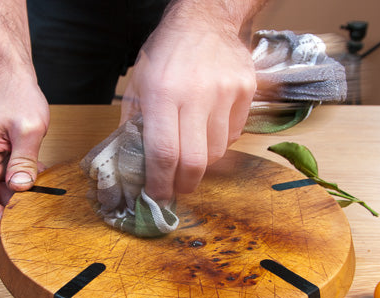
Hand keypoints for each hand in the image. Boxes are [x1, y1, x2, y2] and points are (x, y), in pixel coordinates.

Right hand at [0, 71, 49, 226]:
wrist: (14, 76)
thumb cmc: (15, 94)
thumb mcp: (27, 128)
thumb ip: (24, 159)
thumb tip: (21, 186)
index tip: (17, 223)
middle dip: (14, 206)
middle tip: (38, 208)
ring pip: (5, 190)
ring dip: (23, 193)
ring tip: (43, 192)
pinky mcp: (4, 157)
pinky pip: (12, 177)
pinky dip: (27, 180)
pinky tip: (42, 177)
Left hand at [120, 17, 255, 202]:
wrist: (205, 19)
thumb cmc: (166, 52)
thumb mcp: (138, 84)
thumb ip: (133, 124)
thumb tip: (133, 165)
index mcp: (162, 93)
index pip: (164, 152)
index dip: (161, 182)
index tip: (158, 195)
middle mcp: (196, 94)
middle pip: (195, 161)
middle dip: (185, 184)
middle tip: (177, 188)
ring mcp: (226, 93)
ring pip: (217, 151)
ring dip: (202, 162)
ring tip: (190, 153)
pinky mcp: (246, 92)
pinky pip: (234, 134)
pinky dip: (219, 141)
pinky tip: (207, 128)